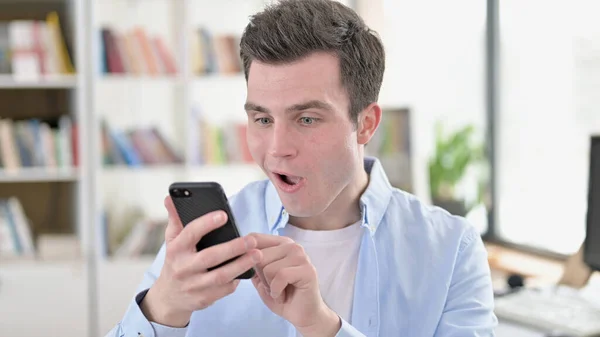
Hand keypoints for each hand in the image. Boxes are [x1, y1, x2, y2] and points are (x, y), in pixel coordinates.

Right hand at [140, 196, 262, 326]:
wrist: (169, 297)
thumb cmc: (176, 261)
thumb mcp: (172, 241)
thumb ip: (175, 219)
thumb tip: (170, 197)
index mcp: (175, 250)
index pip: (190, 233)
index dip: (206, 223)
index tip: (224, 215)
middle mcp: (183, 268)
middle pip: (210, 257)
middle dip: (233, 248)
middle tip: (252, 240)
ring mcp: (193, 286)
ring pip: (221, 276)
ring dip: (241, 265)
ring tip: (257, 254)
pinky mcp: (204, 299)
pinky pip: (225, 289)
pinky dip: (237, 279)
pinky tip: (248, 270)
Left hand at [249, 234, 340, 336]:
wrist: (303, 315)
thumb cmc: (282, 296)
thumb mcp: (261, 278)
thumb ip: (252, 263)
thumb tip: (238, 251)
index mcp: (281, 244)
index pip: (255, 238)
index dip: (246, 253)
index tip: (247, 268)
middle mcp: (292, 246)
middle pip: (259, 255)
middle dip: (261, 277)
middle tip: (273, 286)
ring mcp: (302, 257)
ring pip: (269, 268)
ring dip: (269, 286)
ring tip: (280, 291)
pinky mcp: (307, 270)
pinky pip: (280, 277)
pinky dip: (277, 291)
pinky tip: (283, 296)